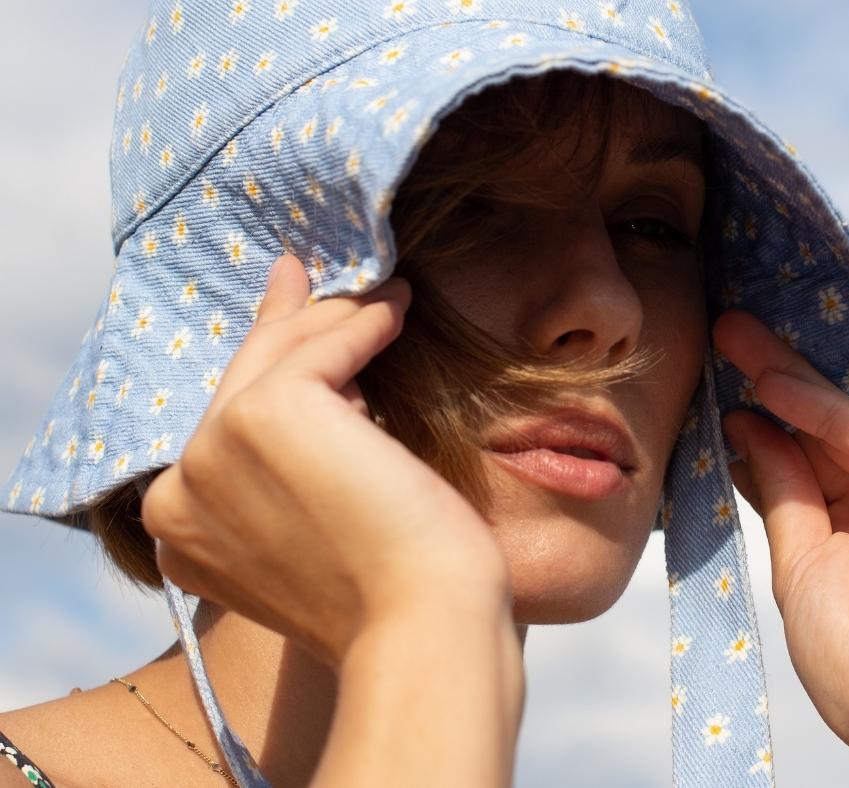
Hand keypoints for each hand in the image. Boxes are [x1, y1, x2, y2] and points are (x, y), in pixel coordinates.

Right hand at [141, 255, 510, 668]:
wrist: (421, 629)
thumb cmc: (391, 589)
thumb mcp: (320, 519)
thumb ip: (293, 461)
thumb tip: (322, 378)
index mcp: (182, 527)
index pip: (224, 422)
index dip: (262, 368)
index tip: (290, 317)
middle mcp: (180, 489)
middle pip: (244, 380)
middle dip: (289, 324)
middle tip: (309, 278)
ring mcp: (212, 452)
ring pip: (282, 357)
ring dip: (339, 320)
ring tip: (389, 296)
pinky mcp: (264, 416)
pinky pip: (324, 349)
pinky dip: (364, 324)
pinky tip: (397, 309)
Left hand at [714, 310, 848, 782]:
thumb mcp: (801, 566)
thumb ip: (783, 493)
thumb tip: (750, 431)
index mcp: (842, 538)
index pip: (791, 464)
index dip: (753, 424)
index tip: (709, 389)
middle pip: (814, 433)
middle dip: (765, 384)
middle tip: (720, 336)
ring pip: (840, 425)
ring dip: (784, 379)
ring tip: (732, 338)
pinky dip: (821, 411)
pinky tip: (772, 386)